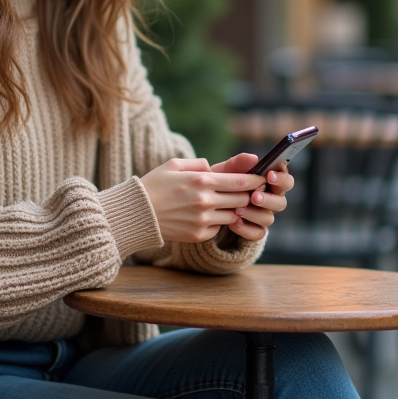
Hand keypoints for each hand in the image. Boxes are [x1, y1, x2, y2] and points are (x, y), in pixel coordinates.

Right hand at [139, 158, 267, 243]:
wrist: (137, 213)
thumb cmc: (155, 185)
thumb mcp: (175, 165)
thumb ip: (199, 164)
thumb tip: (216, 167)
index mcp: (202, 180)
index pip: (241, 181)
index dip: (255, 180)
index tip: (261, 178)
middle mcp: (205, 201)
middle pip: (242, 199)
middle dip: (248, 195)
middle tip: (248, 191)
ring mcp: (202, 220)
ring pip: (233, 216)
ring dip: (234, 210)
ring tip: (226, 203)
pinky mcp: (198, 234)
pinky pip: (218, 228)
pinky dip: (218, 222)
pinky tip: (208, 215)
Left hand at [211, 153, 294, 240]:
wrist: (206, 204)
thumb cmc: (220, 183)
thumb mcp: (226, 172)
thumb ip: (238, 164)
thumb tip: (254, 158)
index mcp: (269, 183)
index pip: (286, 181)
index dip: (281, 178)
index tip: (269, 175)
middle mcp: (270, 200)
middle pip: (281, 202)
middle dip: (269, 199)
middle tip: (255, 196)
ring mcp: (263, 216)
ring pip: (269, 218)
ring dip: (254, 214)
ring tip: (238, 210)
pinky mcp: (254, 231)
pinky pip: (257, 233)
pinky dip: (246, 229)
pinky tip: (234, 222)